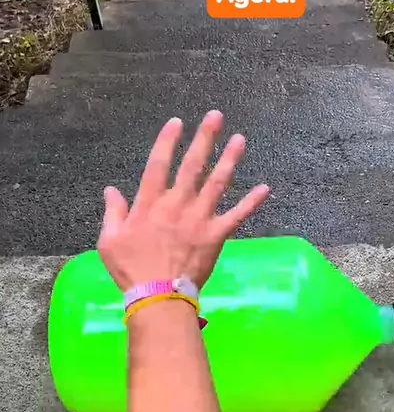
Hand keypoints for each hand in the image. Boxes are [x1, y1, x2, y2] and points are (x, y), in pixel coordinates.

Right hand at [98, 110, 268, 291]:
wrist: (158, 295)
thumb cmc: (131, 270)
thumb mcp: (109, 240)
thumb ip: (113, 212)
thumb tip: (111, 190)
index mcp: (150, 204)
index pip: (158, 164)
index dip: (168, 141)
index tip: (177, 122)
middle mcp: (177, 204)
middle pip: (192, 165)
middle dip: (205, 138)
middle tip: (216, 116)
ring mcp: (199, 218)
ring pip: (218, 182)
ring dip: (230, 159)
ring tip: (240, 139)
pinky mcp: (216, 235)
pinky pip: (237, 215)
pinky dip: (251, 202)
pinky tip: (265, 188)